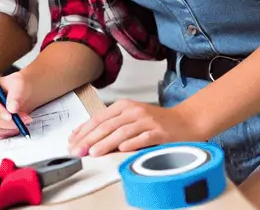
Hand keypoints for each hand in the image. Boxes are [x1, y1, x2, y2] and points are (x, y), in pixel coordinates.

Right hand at [0, 72, 33, 139]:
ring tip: (22, 122)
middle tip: (22, 122)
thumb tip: (12, 109)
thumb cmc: (17, 86)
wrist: (19, 94)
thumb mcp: (19, 84)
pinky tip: (15, 126)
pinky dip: (6, 132)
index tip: (11, 116)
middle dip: (5, 122)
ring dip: (8, 128)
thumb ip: (16, 95)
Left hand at [67, 100, 202, 156]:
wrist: (187, 121)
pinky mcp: (160, 132)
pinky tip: (121, 149)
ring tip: (94, 152)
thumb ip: (113, 126)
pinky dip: (131, 143)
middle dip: (89, 139)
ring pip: (122, 132)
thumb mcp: (132, 118)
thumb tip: (88, 139)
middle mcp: (134, 111)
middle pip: (107, 125)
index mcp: (124, 106)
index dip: (83, 130)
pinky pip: (143, 138)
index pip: (98, 118)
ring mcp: (147, 121)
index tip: (72, 141)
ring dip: (106, 143)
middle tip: (77, 150)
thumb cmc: (157, 122)